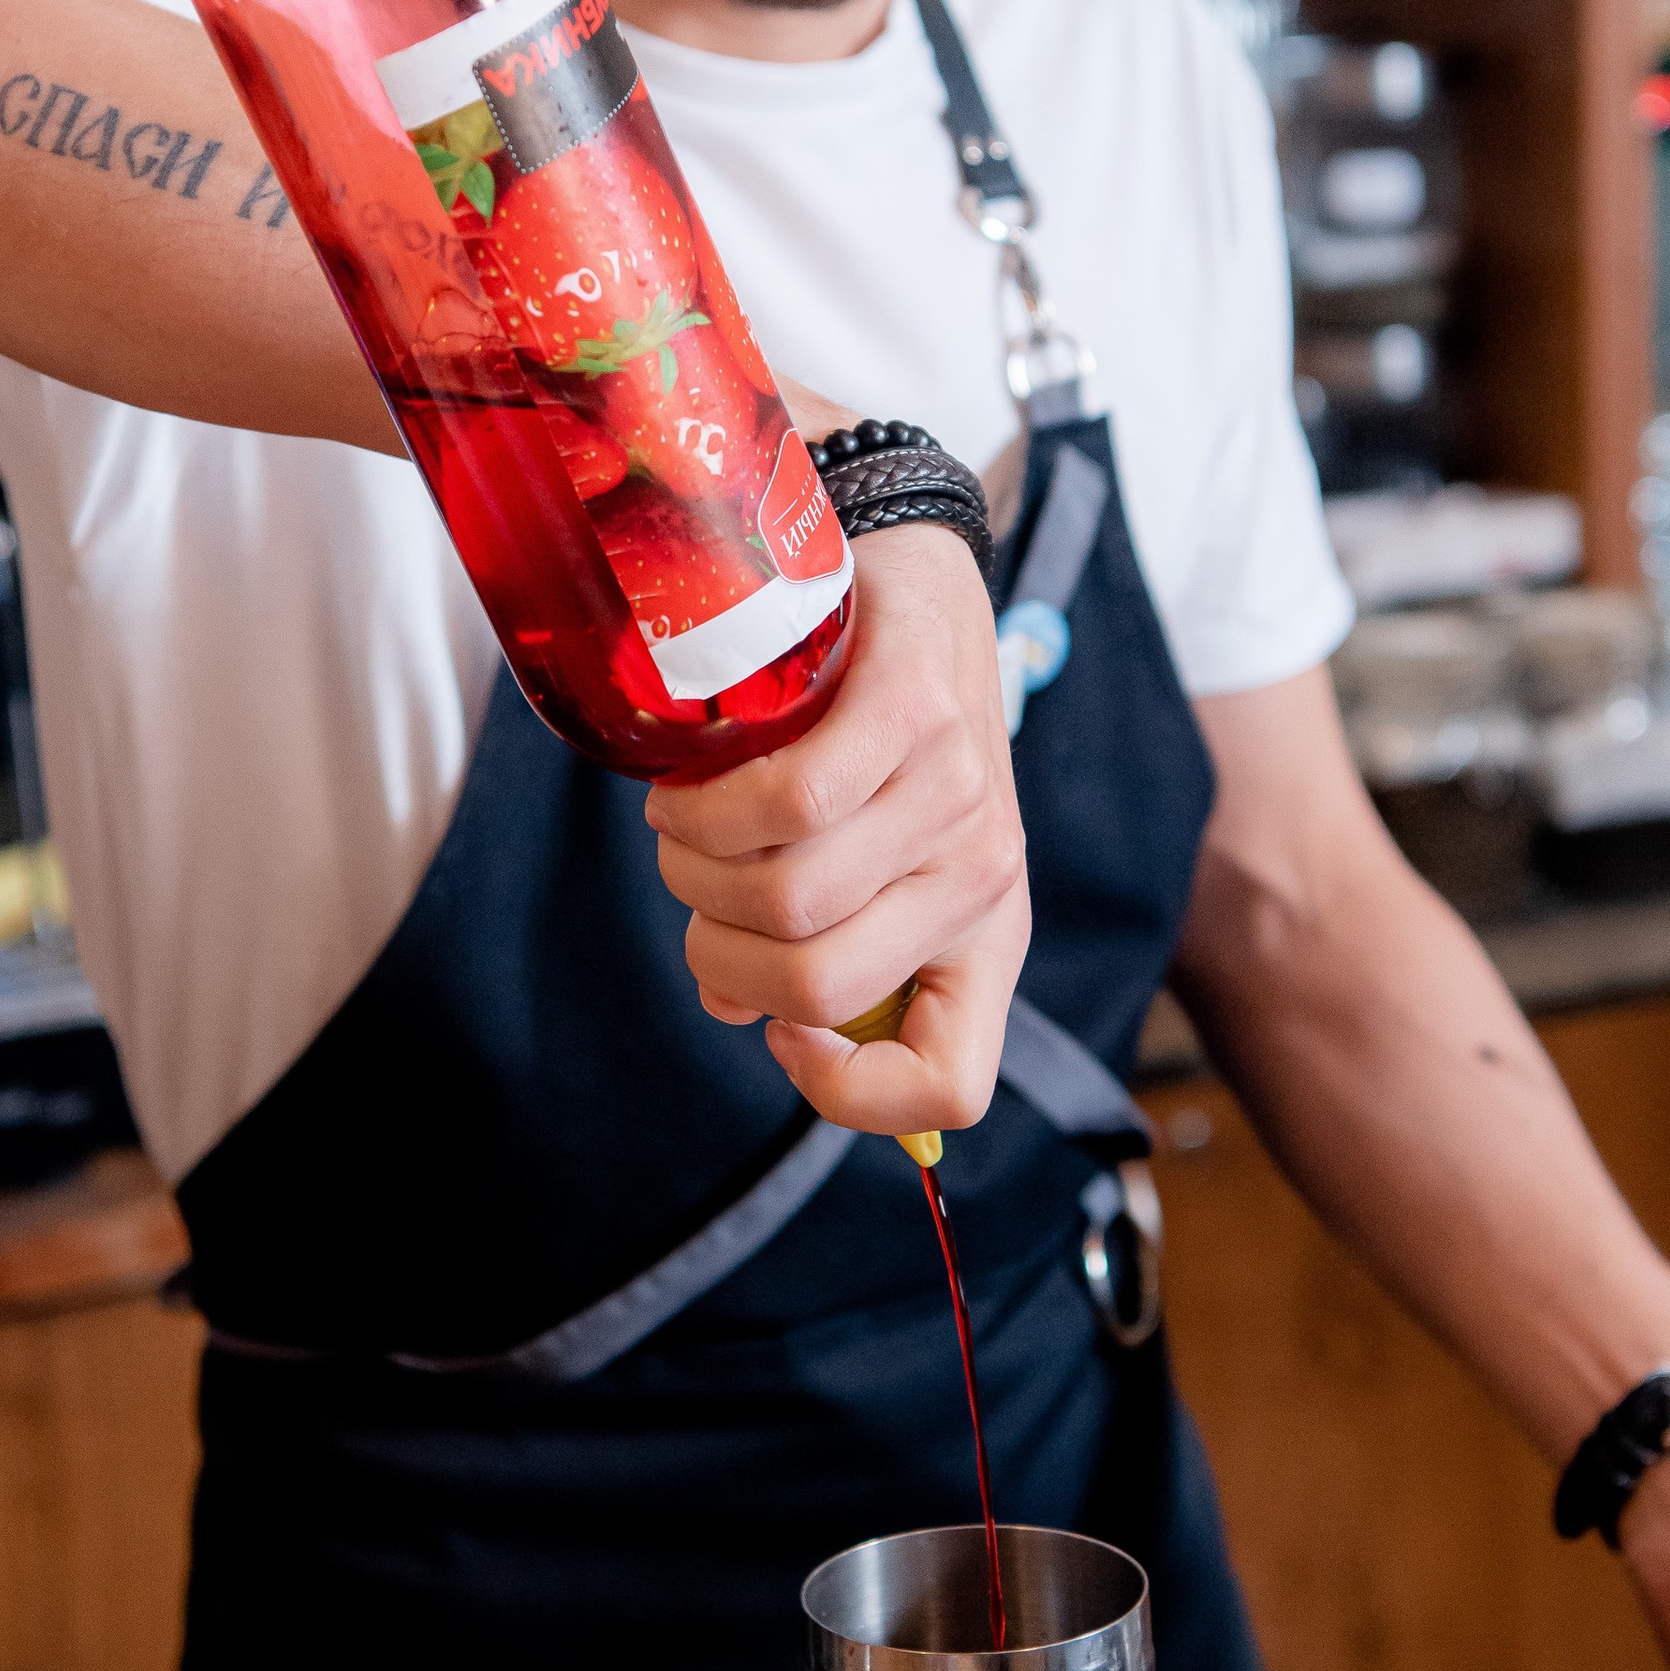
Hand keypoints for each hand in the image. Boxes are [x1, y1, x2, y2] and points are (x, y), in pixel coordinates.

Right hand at [642, 522, 1027, 1140]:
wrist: (914, 577)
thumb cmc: (879, 738)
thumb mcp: (877, 857)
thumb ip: (814, 943)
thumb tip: (730, 1003)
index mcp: (984, 938)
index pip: (952, 1084)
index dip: (844, 1093)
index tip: (778, 1028)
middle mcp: (984, 876)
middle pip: (816, 988)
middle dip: (715, 953)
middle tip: (695, 886)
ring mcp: (958, 792)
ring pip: (787, 898)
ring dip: (693, 870)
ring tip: (684, 823)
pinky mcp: (917, 709)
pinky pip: (790, 803)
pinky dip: (707, 809)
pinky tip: (688, 787)